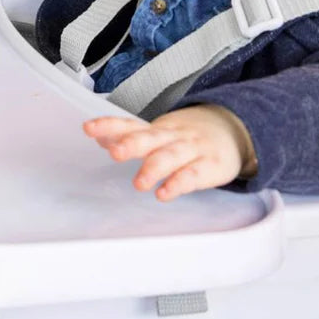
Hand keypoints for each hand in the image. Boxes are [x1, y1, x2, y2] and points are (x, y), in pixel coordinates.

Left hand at [83, 105, 251, 200]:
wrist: (231, 130)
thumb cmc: (185, 137)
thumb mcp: (156, 133)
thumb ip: (128, 136)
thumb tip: (98, 137)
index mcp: (155, 129)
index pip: (128, 124)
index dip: (108, 125)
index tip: (87, 128)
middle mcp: (171, 137)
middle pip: (149, 138)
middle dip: (131, 144)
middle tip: (114, 153)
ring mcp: (191, 150)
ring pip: (171, 157)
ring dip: (154, 168)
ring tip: (139, 183)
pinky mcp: (210, 167)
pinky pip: (193, 175)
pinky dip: (179, 184)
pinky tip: (165, 194)